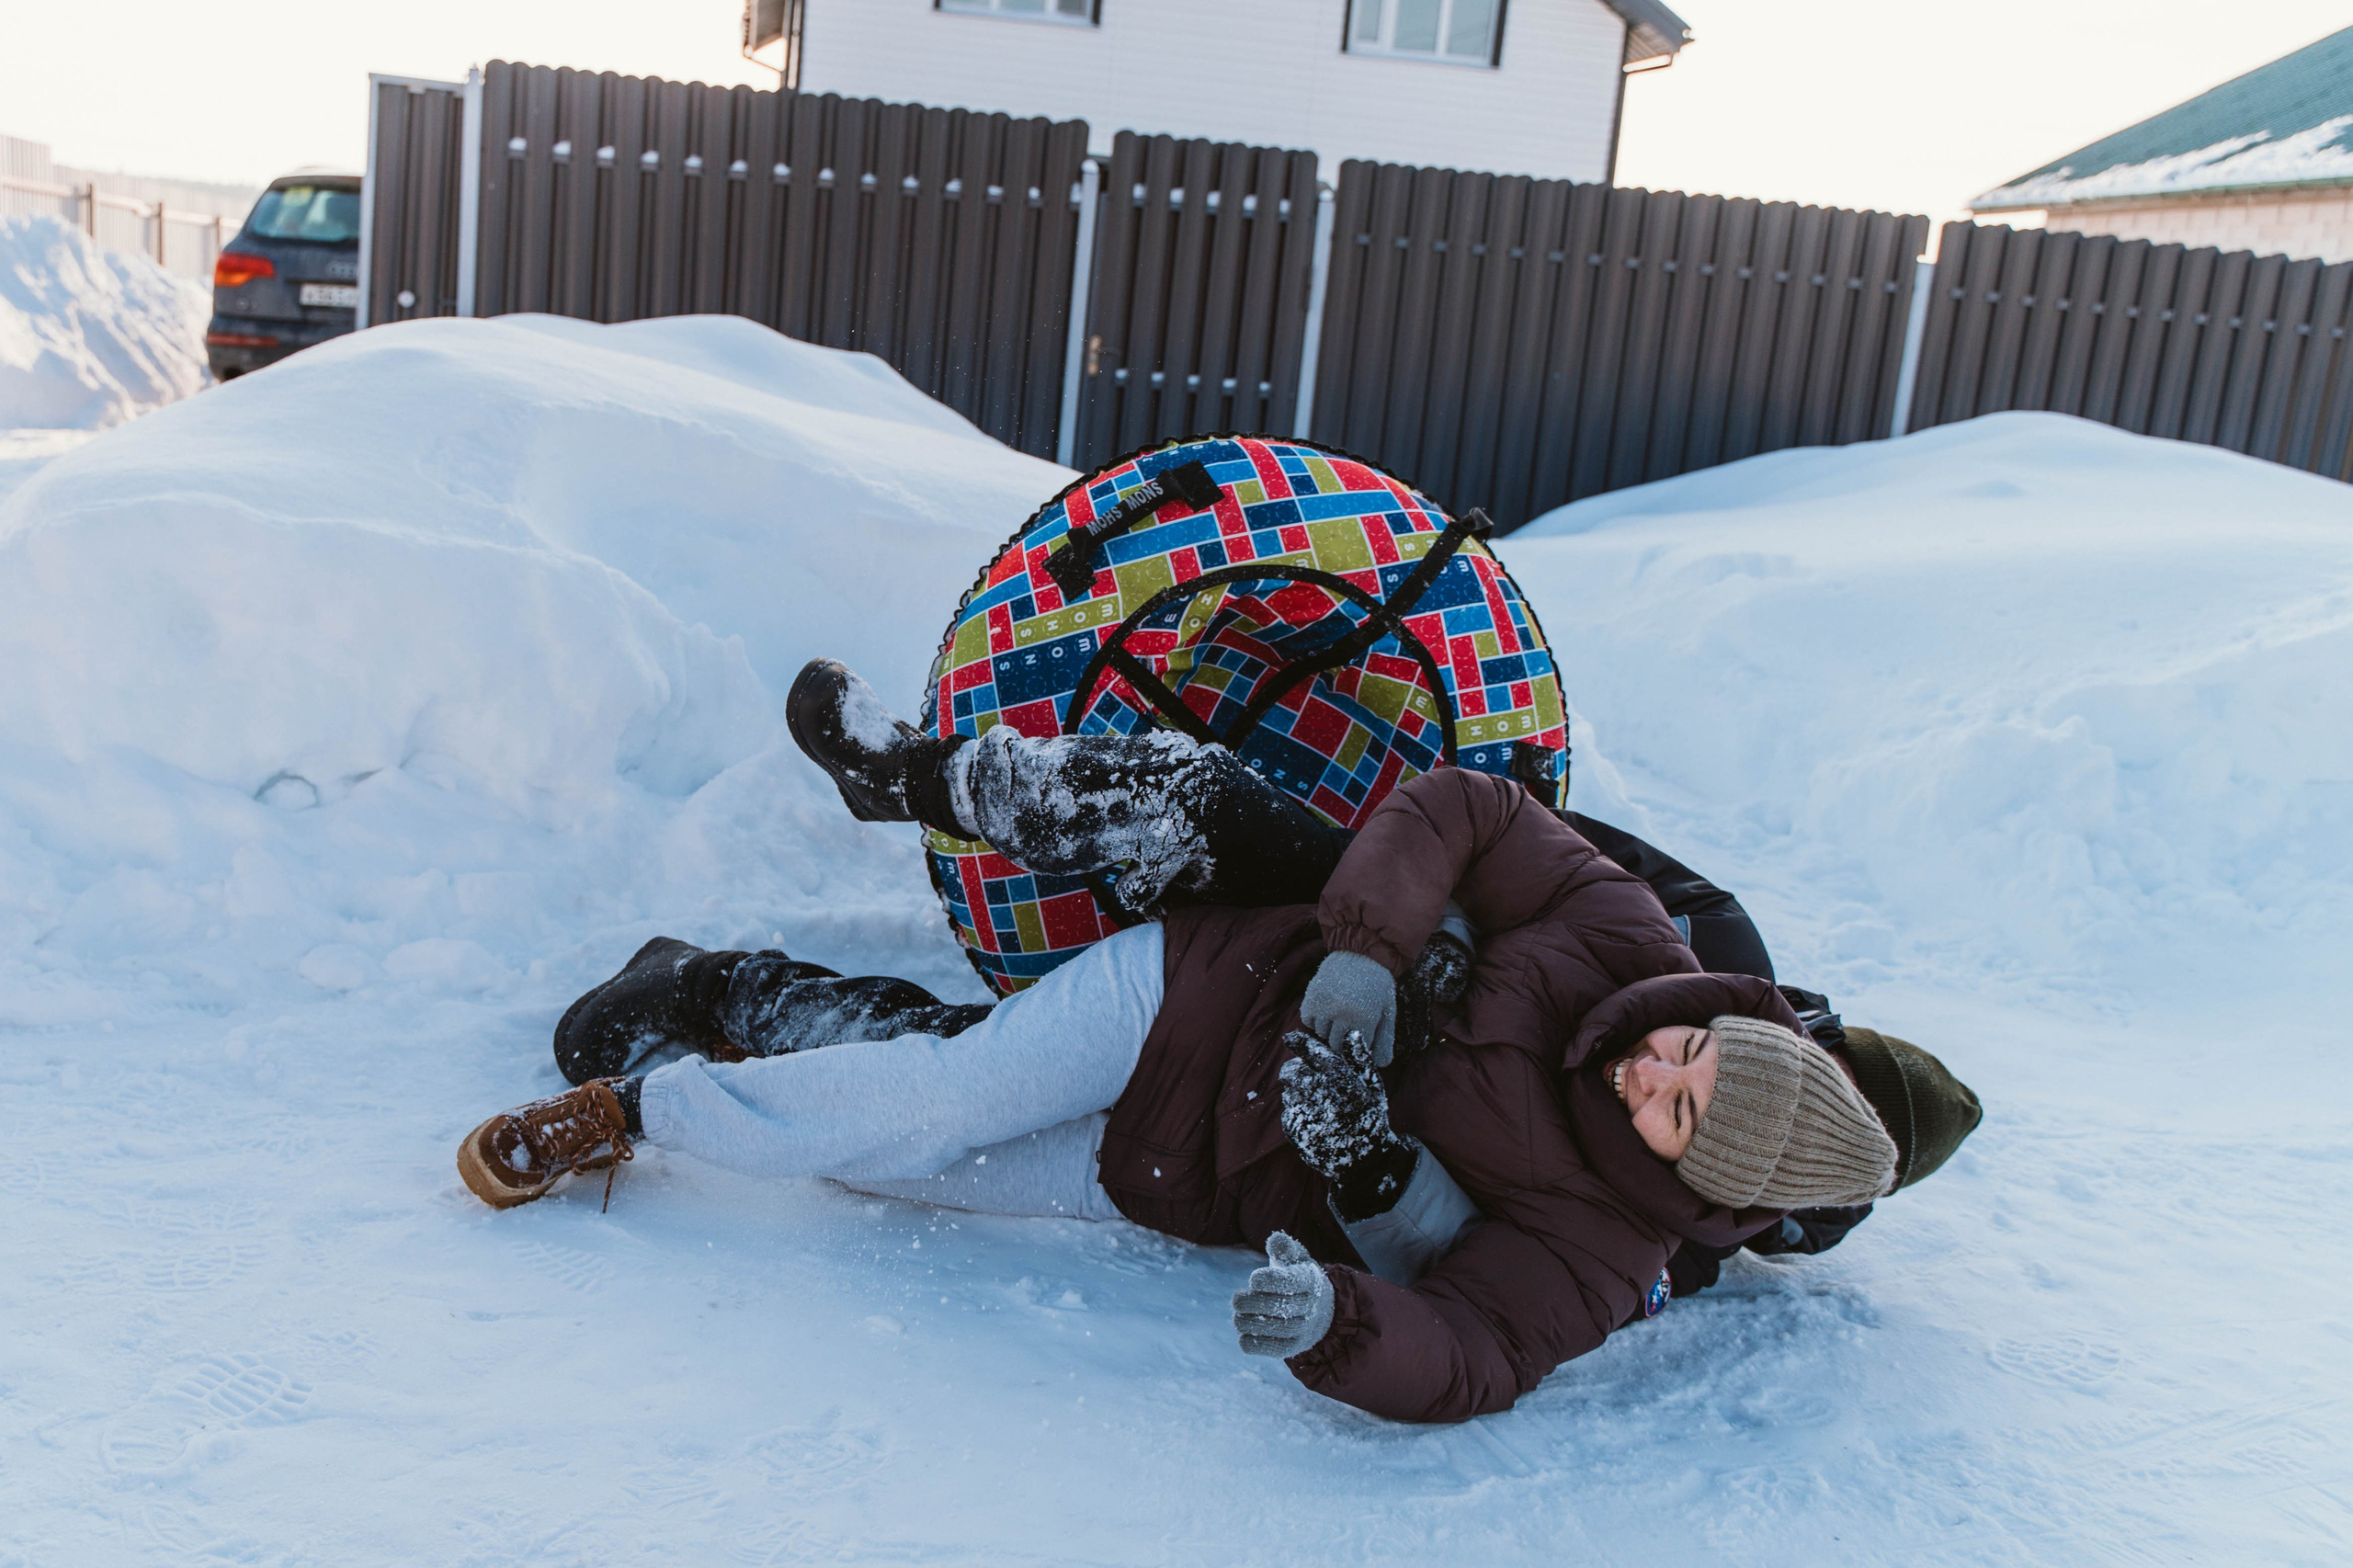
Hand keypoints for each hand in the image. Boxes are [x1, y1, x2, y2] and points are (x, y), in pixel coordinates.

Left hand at [1232, 1231, 1334, 1358]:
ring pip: (1276, 1329)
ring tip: (1237, 1317)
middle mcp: (1310, 1306)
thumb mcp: (1297, 1260)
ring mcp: (1304, 1329)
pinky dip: (1257, 1345)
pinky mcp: (1295, 1346)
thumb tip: (1275, 1238)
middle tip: (1236, 1299)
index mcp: (1309, 1281)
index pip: (1292, 1282)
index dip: (1272, 1281)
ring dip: (1251, 1323)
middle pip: (1280, 1307)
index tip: (1253, 1278)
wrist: (1322, 1311)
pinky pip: (1276, 1349)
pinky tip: (1244, 1336)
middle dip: (1254, 1303)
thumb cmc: (1299, 1279)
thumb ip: (1285, 1249)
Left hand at [1278, 1029, 1417, 1220]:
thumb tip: (1352, 1033)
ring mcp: (1309, 1116)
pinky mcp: (1298, 1132)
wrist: (1363, 1161)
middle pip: (1292, 1072)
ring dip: (1296, 1091)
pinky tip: (1313, 1118)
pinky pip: (1288, 1112)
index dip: (1301, 1043)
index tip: (1290, 1037)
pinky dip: (1296, 1111)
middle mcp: (1325, 1098)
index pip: (1316, 1055)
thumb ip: (1361, 1060)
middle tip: (1300, 1072)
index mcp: (1344, 1083)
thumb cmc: (1369, 1117)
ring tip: (1314, 1101)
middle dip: (1292, 1069)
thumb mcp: (1373, 1088)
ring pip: (1288, 1092)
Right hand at [1299, 950, 1397, 1066]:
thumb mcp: (1387, 1011)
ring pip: (1321, 1033)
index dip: (1357, 1049)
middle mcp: (1342, 1014)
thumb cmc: (1378, 983)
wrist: (1362, 951)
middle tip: (1350, 1026)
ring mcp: (1325, 1004)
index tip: (1358, 1041)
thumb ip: (1384, 1039)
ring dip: (1329, 1029)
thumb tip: (1381, 1065)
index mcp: (1364, 1019)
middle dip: (1343, 1041)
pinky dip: (1315, 1019)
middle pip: (1336, 1045)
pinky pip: (1308, 1020)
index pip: (1355, 1051)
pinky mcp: (1312, 995)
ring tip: (1340, 1013)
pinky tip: (1326, 1009)